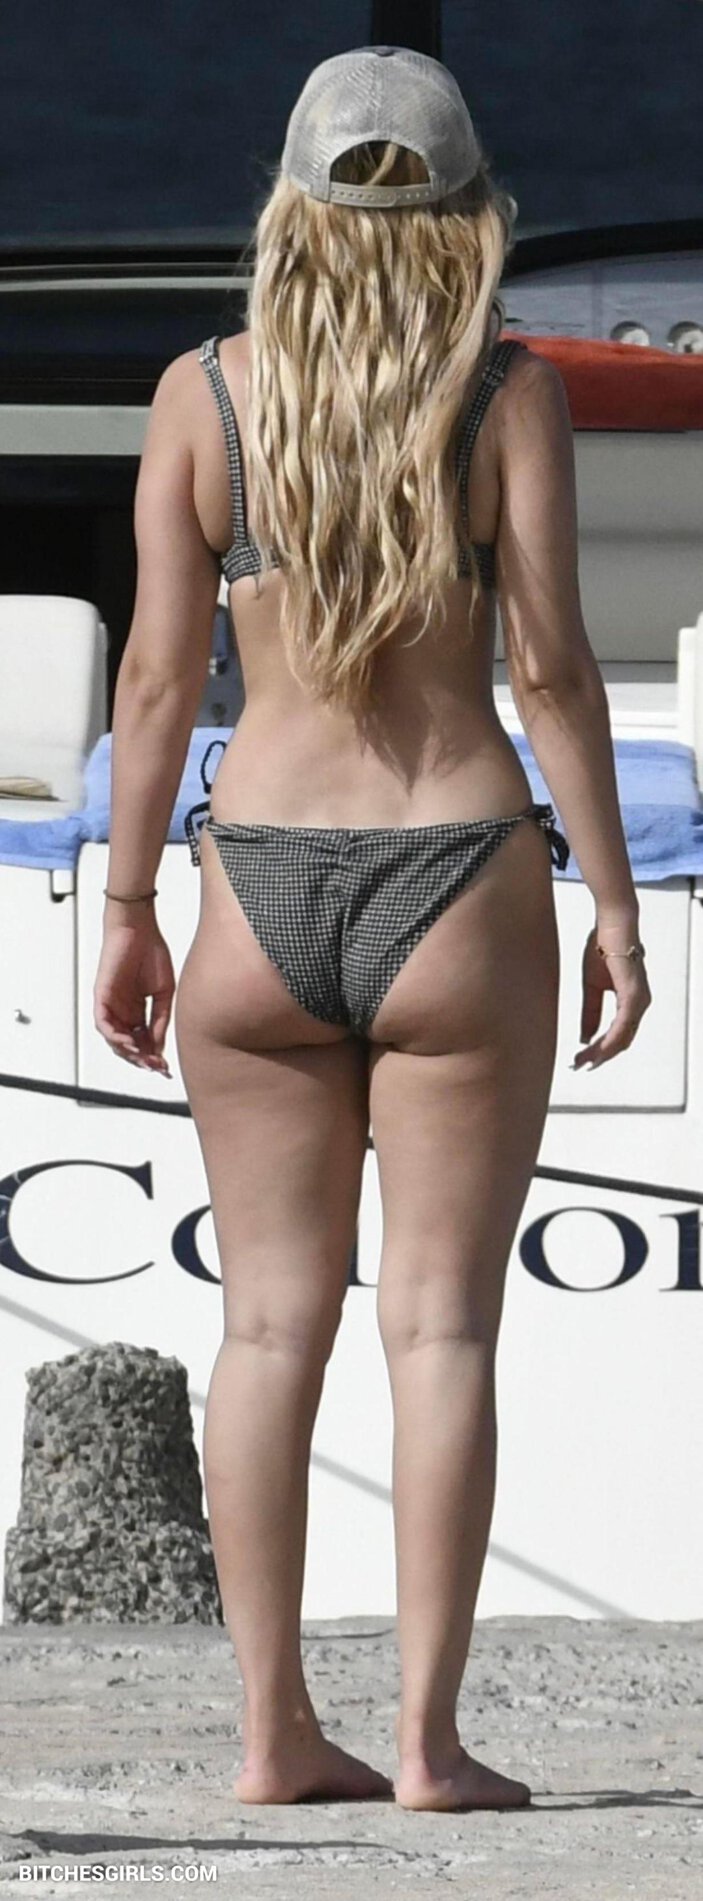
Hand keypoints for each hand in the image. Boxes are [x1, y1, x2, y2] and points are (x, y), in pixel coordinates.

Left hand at [93, 915, 174, 1075]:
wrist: (139, 928)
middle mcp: (123, 1011)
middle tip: (155, 1067)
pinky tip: (129, 1043)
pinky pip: (103, 1024)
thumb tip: (158, 1045)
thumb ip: (161, 1019)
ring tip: (143, 1058)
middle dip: (142, 1059)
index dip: (153, 1056)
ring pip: (114, 1039)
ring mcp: (111, 1005)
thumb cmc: (152, 953)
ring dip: (128, 1052)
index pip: (143, 1041)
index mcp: (138, 1010)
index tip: (165, 1068)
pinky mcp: (101, 997)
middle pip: (128, 1045)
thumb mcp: (165, 993)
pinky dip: (115, 1037)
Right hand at [573, 926, 650, 1069]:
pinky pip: (623, 1024)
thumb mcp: (591, 987)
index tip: (581, 1059)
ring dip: (602, 1052)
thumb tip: (586, 1037)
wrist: (612, 924)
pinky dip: (609, 1039)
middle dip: (599, 1056)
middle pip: (621, 1041)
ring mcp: (639, 1000)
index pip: (617, 1034)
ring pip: (622, 1037)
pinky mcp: (633, 994)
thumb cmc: (604, 946)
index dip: (600, 1049)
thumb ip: (590, 1012)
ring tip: (583, 1060)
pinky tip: (596, 1048)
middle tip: (579, 1065)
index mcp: (631, 1001)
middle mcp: (639, 1004)